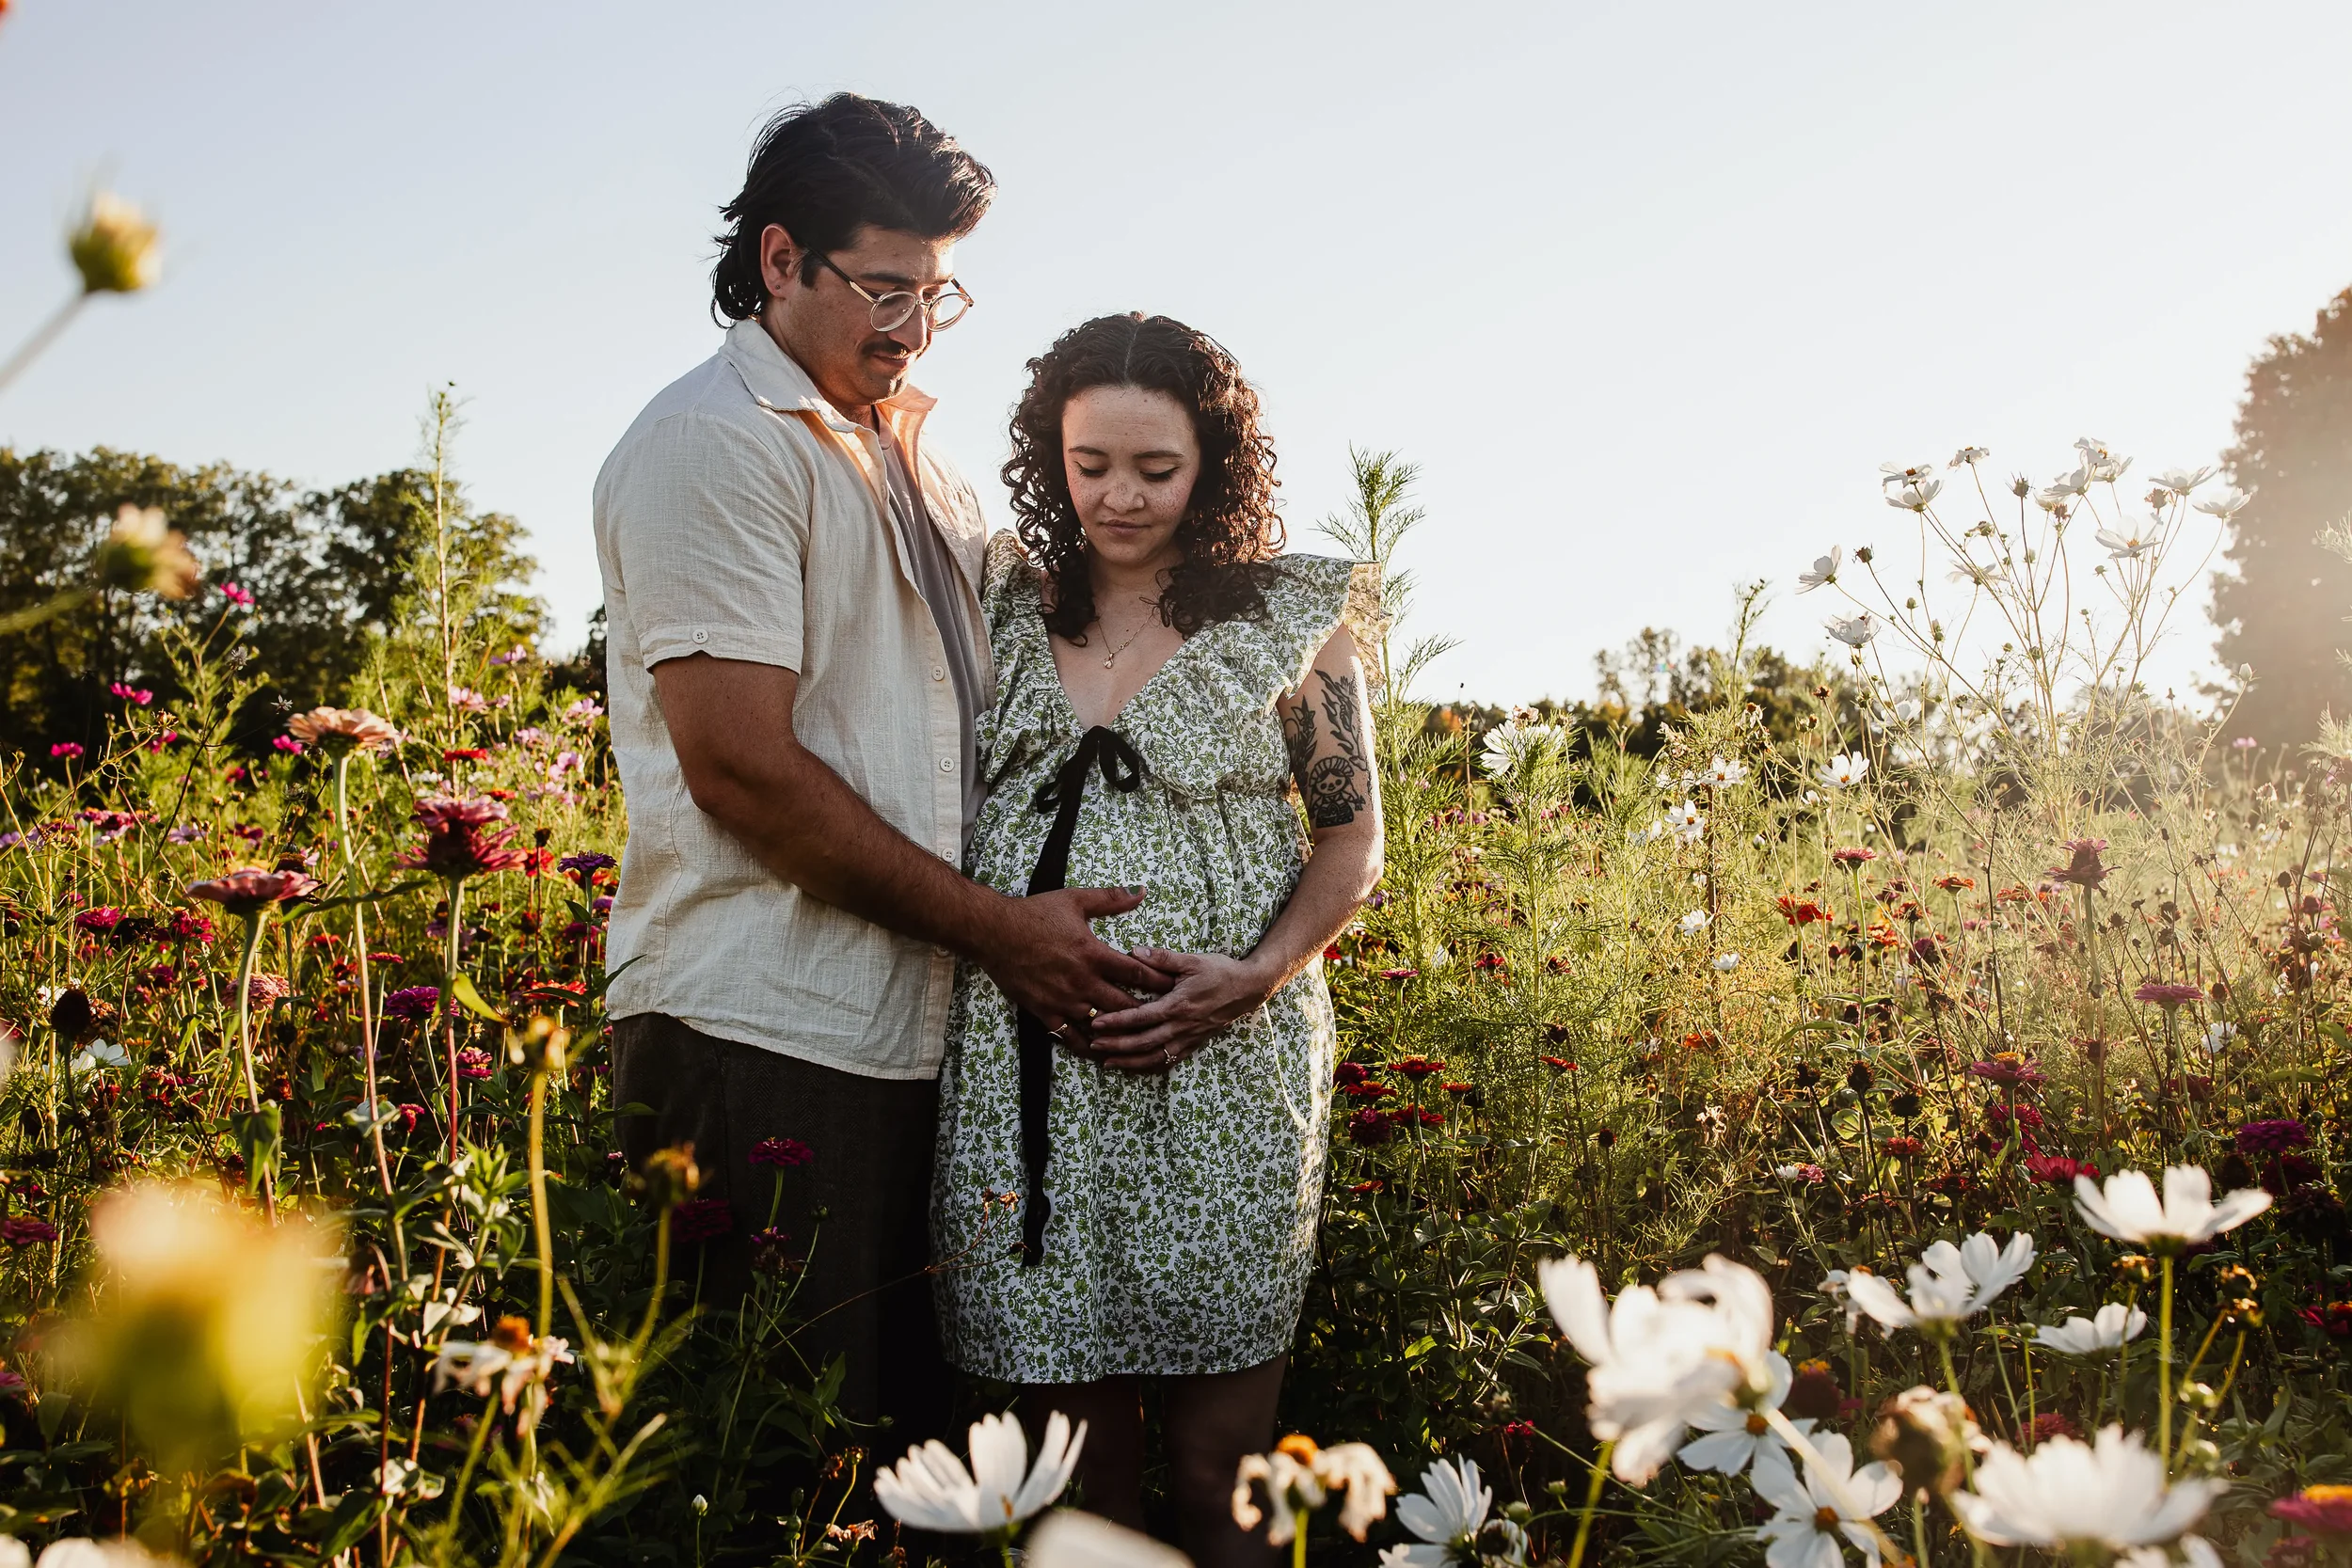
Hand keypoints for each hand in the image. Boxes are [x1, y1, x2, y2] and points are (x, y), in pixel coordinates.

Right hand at [976, 886, 1170, 1036]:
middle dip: (1147, 1011)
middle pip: (1124, 1004)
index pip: (1136, 973)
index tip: (1175, 988)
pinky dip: (1087, 1045)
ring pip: (1100, 1024)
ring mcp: (1063, 1000)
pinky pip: (1069, 1036)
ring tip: (1138, 1038)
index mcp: (1093, 954)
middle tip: (1163, 1018)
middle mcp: (1082, 981)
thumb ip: (1111, 899)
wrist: (993, 932)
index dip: (1159, 981)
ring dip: (1120, 1031)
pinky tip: (1100, 1050)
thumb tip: (1140, 891)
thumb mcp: (1075, 900)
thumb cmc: (1035, 914)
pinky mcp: (1044, 1012)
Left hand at [1074, 946, 1276, 1073]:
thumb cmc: (1220, 971)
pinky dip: (1150, 1066)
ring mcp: (1189, 1038)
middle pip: (1143, 1042)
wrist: (1248, 989)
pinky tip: (1135, 1066)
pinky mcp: (1194, 1043)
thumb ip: (1162, 958)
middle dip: (1116, 1046)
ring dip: (1130, 1062)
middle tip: (1093, 1046)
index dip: (1117, 1022)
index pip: (1141, 1017)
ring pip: (1155, 1057)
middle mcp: (1182, 1026)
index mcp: (1178, 1005)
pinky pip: (1169, 1060)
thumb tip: (1134, 951)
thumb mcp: (1192, 960)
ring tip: (1108, 1062)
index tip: (1096, 1023)